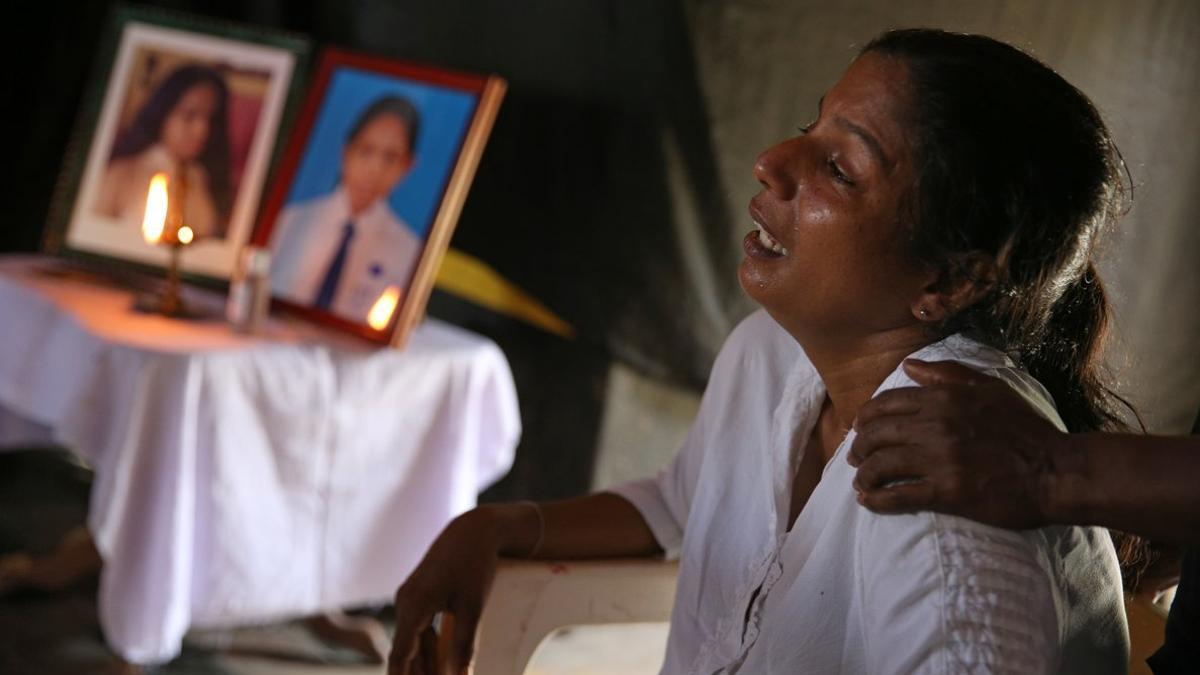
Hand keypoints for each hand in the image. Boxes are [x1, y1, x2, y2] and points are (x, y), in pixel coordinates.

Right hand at [389, 507, 513, 674]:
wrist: (473, 531)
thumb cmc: (474, 565)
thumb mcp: (473, 607)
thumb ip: (465, 645)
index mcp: (413, 606)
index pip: (399, 655)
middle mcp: (405, 602)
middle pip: (404, 651)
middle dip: (415, 674)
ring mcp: (410, 598)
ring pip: (412, 641)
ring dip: (423, 665)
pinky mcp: (419, 595)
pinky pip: (419, 628)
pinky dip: (428, 648)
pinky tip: (439, 667)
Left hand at [848, 359, 1068, 529]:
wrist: (1056, 471)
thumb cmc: (1026, 429)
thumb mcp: (990, 389)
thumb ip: (947, 375)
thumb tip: (910, 366)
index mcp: (943, 399)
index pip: (886, 403)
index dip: (865, 417)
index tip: (859, 428)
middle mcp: (935, 426)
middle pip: (876, 434)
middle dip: (859, 446)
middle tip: (855, 457)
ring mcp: (939, 460)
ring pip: (881, 465)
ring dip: (864, 475)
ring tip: (861, 482)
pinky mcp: (947, 492)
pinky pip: (899, 496)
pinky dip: (877, 500)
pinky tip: (868, 503)